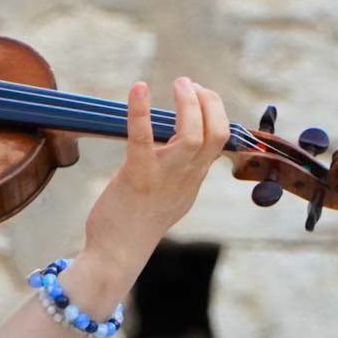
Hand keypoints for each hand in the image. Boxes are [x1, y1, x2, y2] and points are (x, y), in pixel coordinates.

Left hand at [82, 76, 230, 269]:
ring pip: (193, 135)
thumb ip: (179, 172)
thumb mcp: (170, 197)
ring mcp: (164, 177)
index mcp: (194, 179)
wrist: (117, 254)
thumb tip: (172, 142)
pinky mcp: (137, 176)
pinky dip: (140, 110)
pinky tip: (139, 88)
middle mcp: (187, 177)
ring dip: (188, 103)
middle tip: (188, 84)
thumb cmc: (136, 224)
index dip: (215, 111)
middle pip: (218, 133)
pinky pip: (143, 138)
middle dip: (209, 102)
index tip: (198, 94)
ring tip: (179, 83)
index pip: (220, 140)